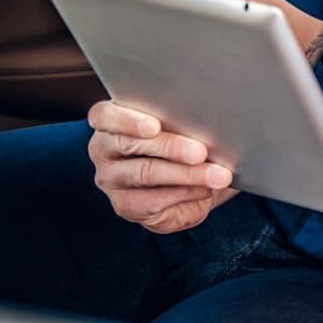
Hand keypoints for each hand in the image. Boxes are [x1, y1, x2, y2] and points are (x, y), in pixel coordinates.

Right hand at [86, 100, 235, 233]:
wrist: (191, 181)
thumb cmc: (186, 140)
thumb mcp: (183, 123)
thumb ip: (184, 117)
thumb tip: (213, 117)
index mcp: (111, 120)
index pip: (104, 116)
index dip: (127, 121)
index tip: (155, 127)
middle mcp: (104, 149)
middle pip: (129, 145)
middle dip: (170, 147)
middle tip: (201, 151)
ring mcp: (112, 179)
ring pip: (145, 173)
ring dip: (186, 174)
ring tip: (217, 174)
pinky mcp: (126, 206)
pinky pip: (155, 200)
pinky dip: (187, 192)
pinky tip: (207, 188)